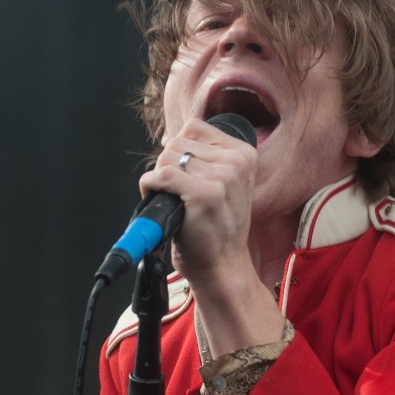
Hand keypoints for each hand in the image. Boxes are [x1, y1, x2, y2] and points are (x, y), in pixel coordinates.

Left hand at [139, 118, 283, 355]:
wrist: (221, 266)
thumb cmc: (217, 227)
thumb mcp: (225, 184)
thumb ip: (205, 156)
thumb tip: (169, 137)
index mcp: (244, 154)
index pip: (195, 128)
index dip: (180, 149)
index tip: (184, 174)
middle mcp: (236, 163)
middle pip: (178, 142)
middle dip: (168, 166)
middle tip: (177, 193)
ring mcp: (222, 178)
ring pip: (167, 157)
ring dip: (159, 178)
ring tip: (173, 200)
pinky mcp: (203, 195)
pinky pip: (161, 175)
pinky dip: (150, 188)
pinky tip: (159, 202)